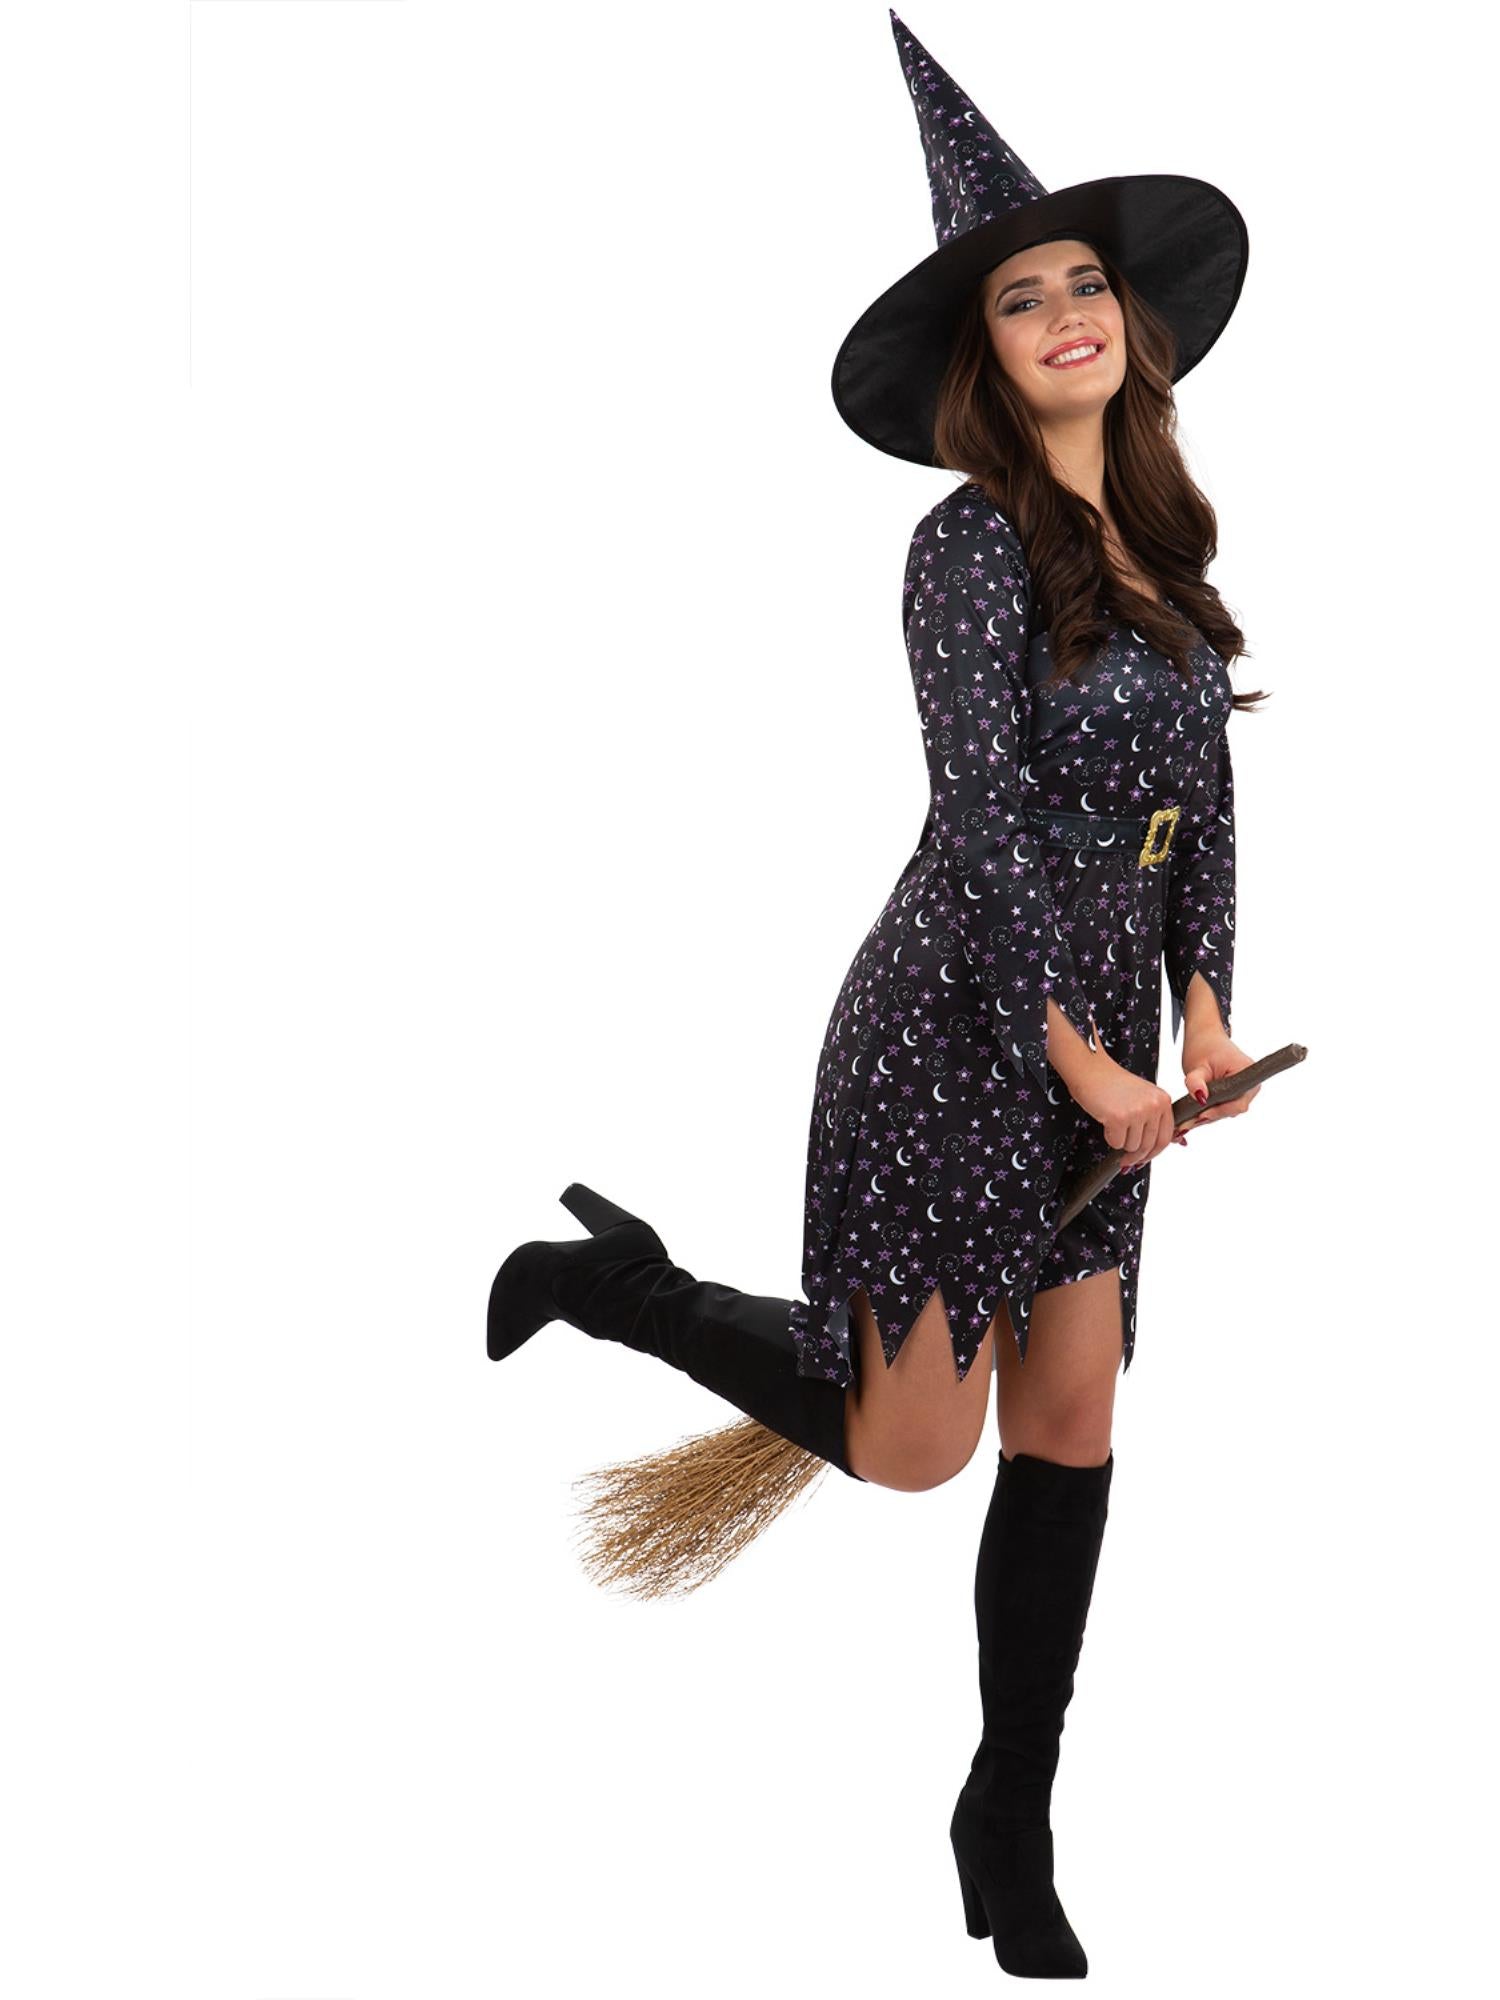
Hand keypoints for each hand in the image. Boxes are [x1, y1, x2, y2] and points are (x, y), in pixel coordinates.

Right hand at [1065, 1036, 1179, 1171]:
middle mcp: (1153, 1105)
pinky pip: (1116, 1143)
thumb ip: (1154, 1118)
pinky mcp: (1119, 1118)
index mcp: (1162, 1100)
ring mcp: (1137, 1112)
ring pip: (1132, 1146)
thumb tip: (1164, 1144)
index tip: (1144, 1157)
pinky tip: (1106, 1122)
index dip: (1154, 1152)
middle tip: (1126, 1159)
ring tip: (1113, 1124)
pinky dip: (1109, 1137)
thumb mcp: (1142, 1096)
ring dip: (1121, 1141)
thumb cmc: (1112, 1082)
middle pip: (1149, 1145)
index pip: (1166, 1137)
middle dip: (1136, 1155)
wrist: (1090, 1068)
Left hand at [1180, 1032, 1259, 1128]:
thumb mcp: (1196, 1065)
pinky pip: (1225, 1106)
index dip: (1219, 1111)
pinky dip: (1211, 1110)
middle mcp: (1251, 1084)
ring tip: (1189, 1118)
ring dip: (1209, 1115)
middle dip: (1211, 1115)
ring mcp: (1245, 1090)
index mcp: (1247, 1072)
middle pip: (1232, 1109)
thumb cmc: (1203, 1046)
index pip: (1237, 1103)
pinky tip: (1196, 1113)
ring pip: (1228, 1110)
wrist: (1205, 1037)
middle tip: (1188, 1122)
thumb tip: (1200, 1098)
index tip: (1201, 1114)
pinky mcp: (1237, 1093)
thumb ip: (1196, 1082)